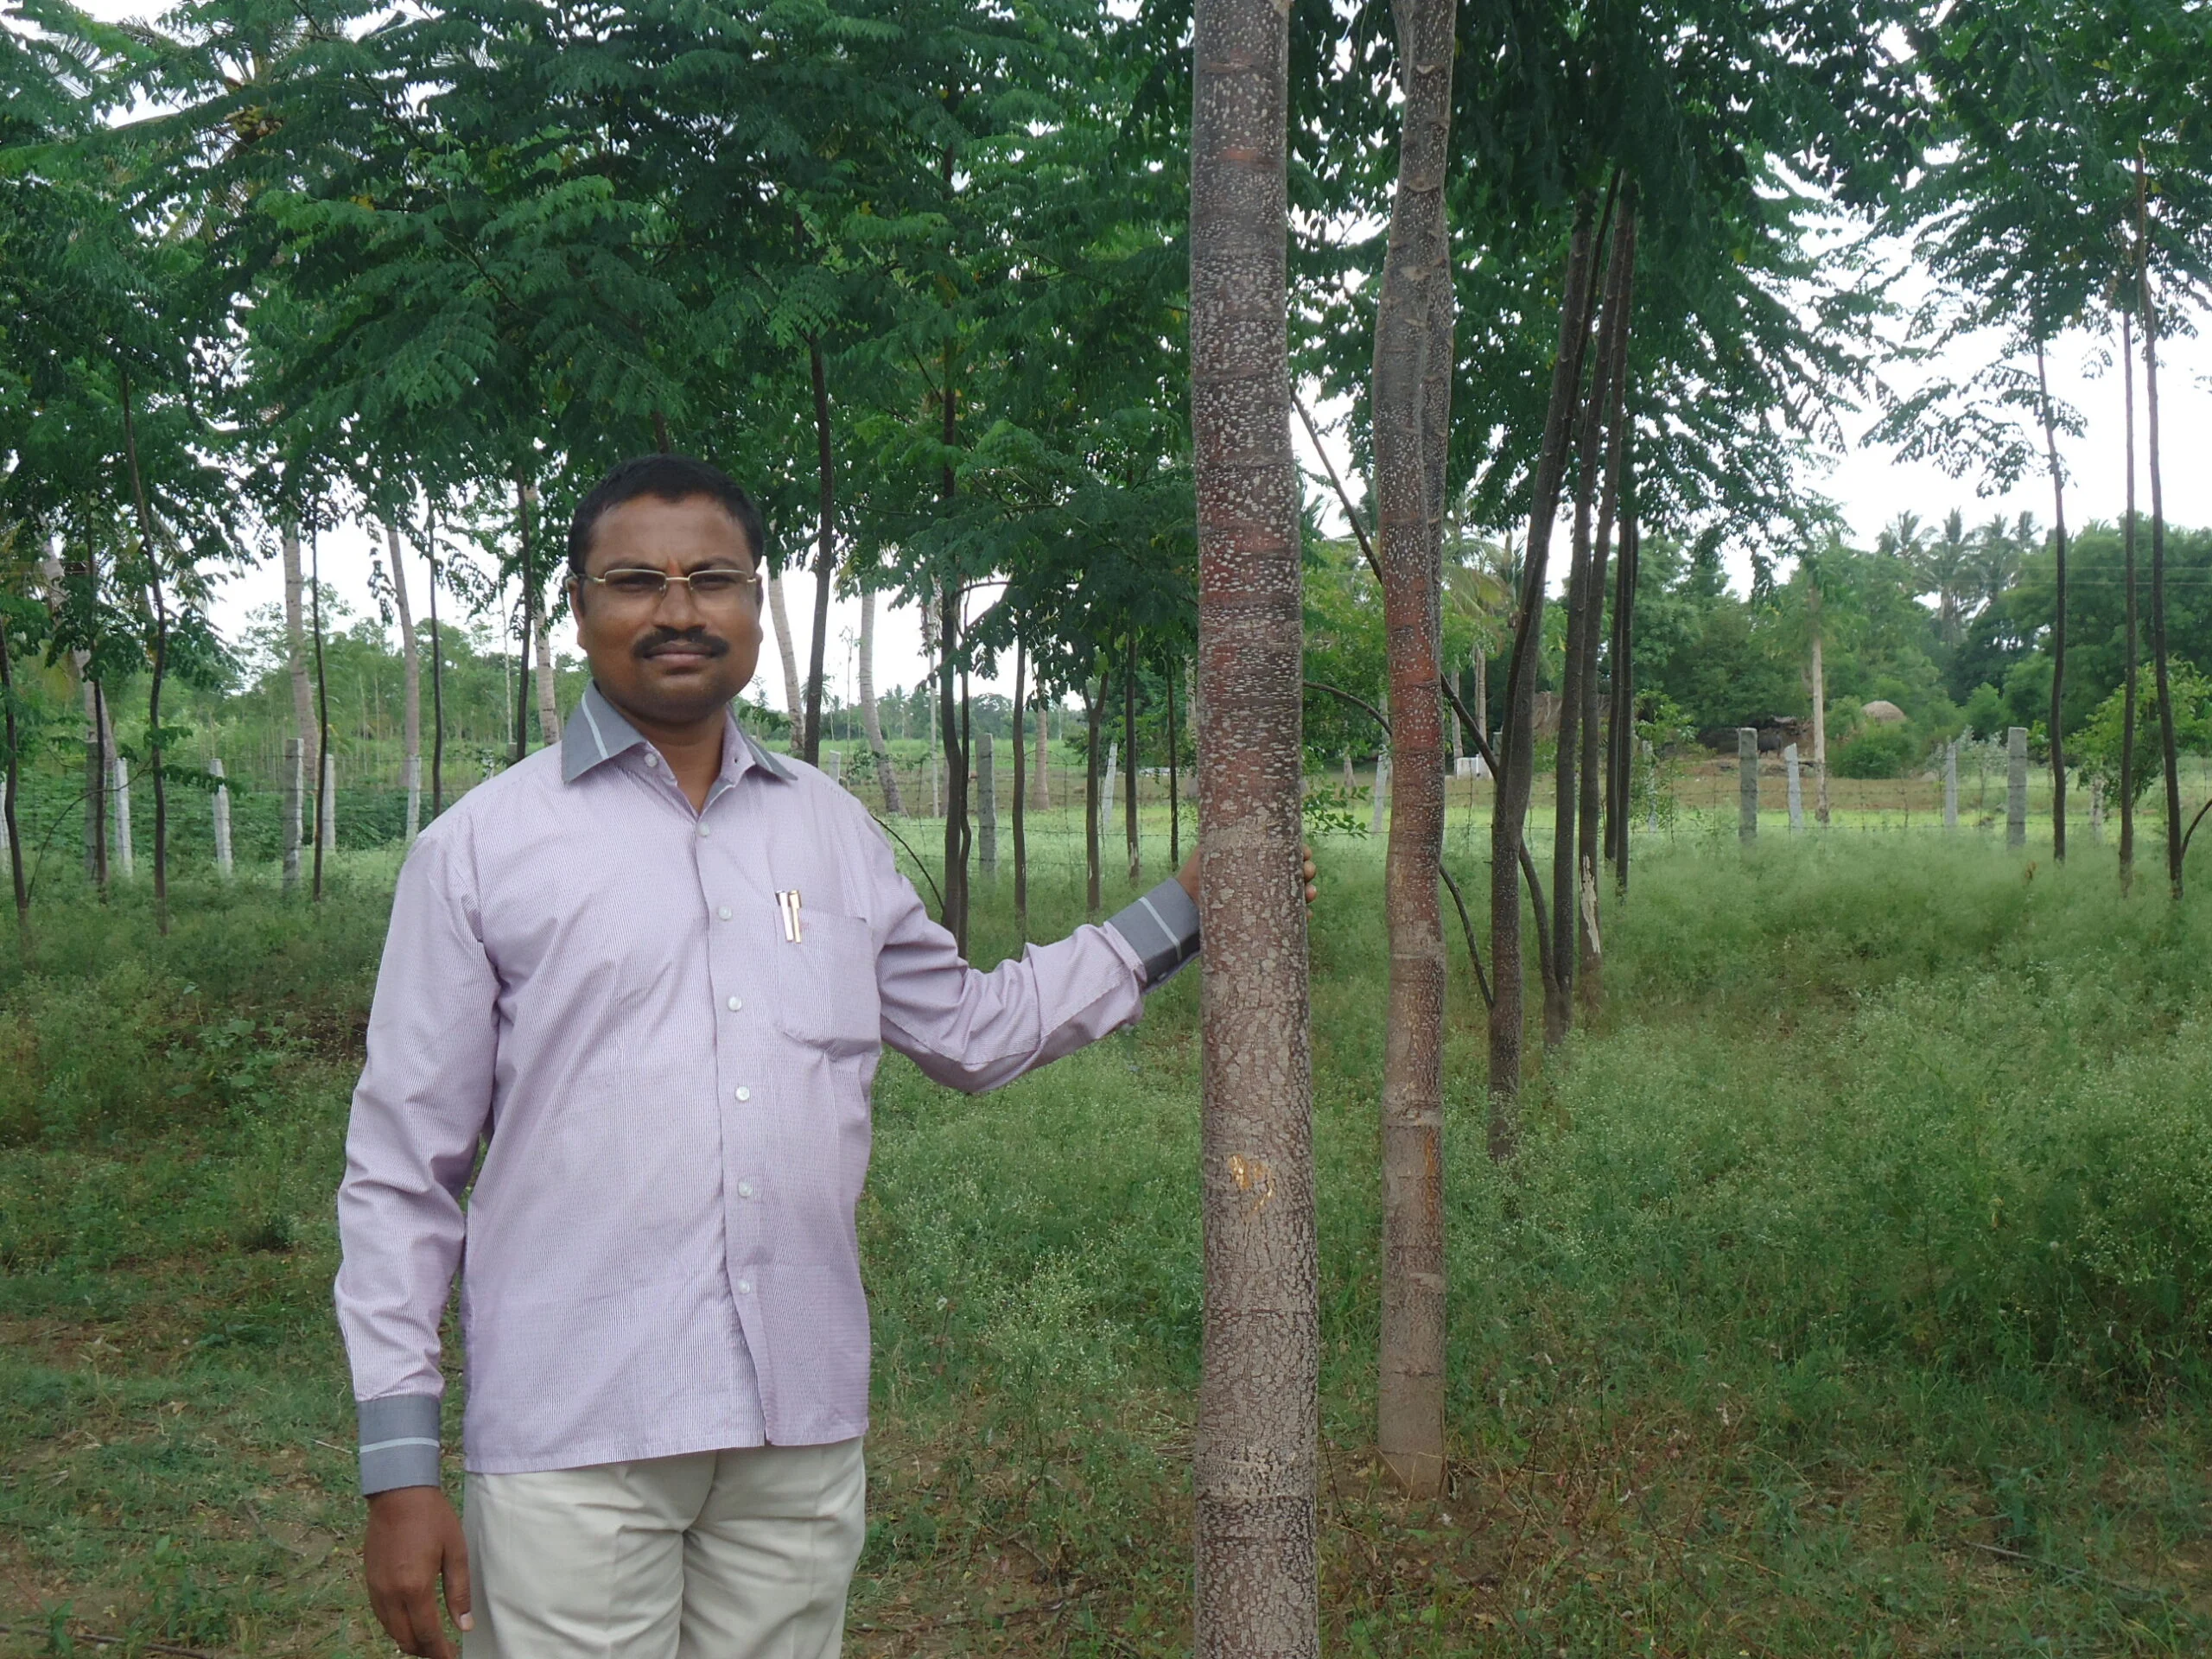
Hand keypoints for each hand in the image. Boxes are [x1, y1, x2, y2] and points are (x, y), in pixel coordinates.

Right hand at [365, 1486, 471, 1657]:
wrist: (398, 1494)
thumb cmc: (432, 1519)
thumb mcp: (455, 1552)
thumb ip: (459, 1592)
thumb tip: (464, 1625)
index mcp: (414, 1587)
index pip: (427, 1633)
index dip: (440, 1651)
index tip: (451, 1657)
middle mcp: (390, 1594)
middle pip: (406, 1639)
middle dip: (425, 1650)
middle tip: (443, 1649)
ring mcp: (376, 1590)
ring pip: (391, 1631)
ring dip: (410, 1640)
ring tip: (430, 1639)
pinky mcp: (369, 1583)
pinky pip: (382, 1616)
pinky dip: (396, 1626)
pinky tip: (411, 1622)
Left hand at [1175, 843, 1318, 907]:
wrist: (1187, 907)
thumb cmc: (1198, 874)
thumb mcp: (1210, 849)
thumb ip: (1224, 832)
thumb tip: (1237, 812)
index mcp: (1259, 857)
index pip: (1287, 852)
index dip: (1301, 851)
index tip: (1305, 852)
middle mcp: (1266, 877)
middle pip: (1297, 871)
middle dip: (1308, 870)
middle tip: (1307, 871)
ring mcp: (1267, 898)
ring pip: (1297, 895)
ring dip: (1309, 893)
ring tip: (1310, 895)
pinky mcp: (1264, 920)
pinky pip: (1289, 920)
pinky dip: (1301, 919)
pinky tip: (1306, 917)